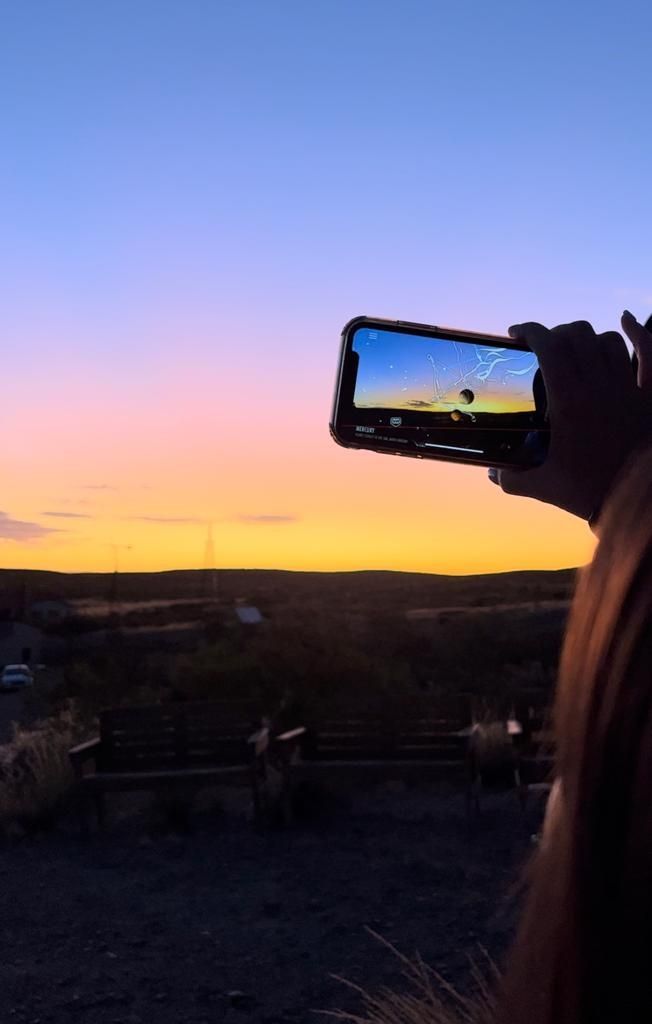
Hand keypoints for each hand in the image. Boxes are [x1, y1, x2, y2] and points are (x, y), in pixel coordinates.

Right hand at [490, 313, 651, 525]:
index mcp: (569, 401)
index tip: (516, 333)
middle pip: (577, 335)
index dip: (530, 330)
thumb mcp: (543, 486)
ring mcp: (627, 388)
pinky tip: (628, 320)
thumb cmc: (589, 492)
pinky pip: (648, 353)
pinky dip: (638, 332)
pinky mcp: (648, 397)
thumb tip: (493, 475)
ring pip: (608, 340)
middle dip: (556, 332)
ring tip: (577, 347)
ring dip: (589, 337)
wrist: (636, 502)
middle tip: (545, 346)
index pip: (548, 346)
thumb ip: (512, 479)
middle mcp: (598, 387)